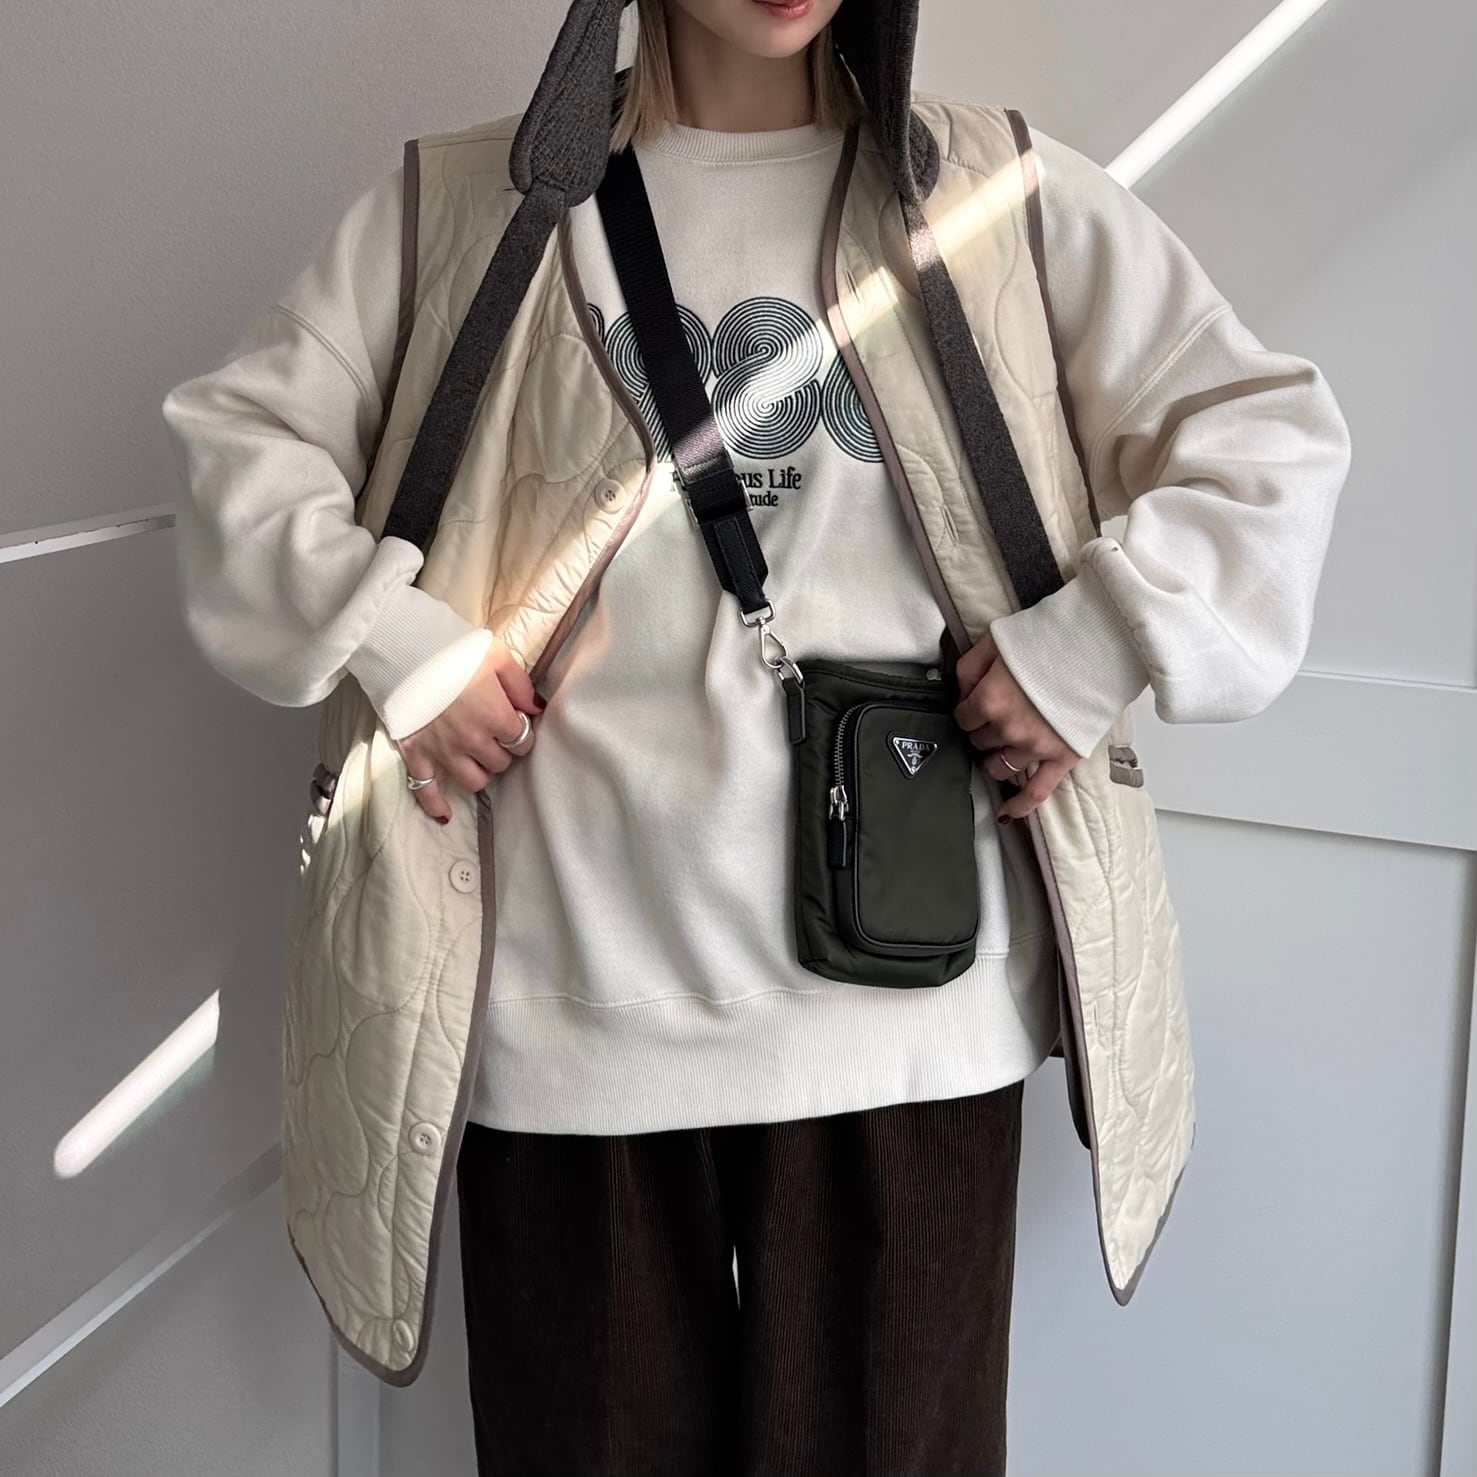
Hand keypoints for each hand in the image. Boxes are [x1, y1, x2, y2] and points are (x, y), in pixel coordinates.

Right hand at [394, 638, 544, 823]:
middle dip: (502, 751)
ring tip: (477, 758)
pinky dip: (435, 804)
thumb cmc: (453, 650)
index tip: (516, 725)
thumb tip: (537, 709)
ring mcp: (443, 751)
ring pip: (474, 781)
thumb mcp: (497, 656)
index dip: (522, 734)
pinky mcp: (416, 754)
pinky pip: (425, 790)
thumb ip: (521, 686)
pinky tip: (445, 814)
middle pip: (500, 763)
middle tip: (495, 737)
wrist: (403, 648)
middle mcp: (472, 741)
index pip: (523, 742)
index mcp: (496, 717)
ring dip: (480, 772)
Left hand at [952, 629, 1079, 821]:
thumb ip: (969, 671)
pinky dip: (1020, 805)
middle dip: (983, 729)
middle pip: (980, 742)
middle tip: (995, 716)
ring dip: (996, 757)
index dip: (968, 709)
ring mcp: (1035, 747)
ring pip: (999, 767)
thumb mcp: (995, 642)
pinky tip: (1006, 814)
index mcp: (989, 700)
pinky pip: (1036, 793)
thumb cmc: (1050, 639)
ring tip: (1002, 745)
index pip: (962, 718)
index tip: (976, 703)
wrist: (1098, 644)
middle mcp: (1009, 728)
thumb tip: (962, 694)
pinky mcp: (1062, 758)